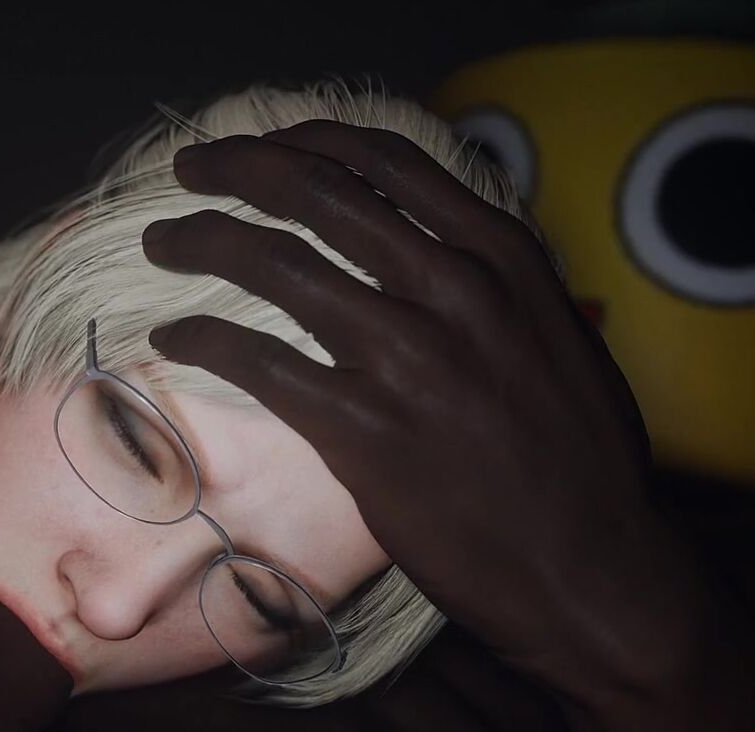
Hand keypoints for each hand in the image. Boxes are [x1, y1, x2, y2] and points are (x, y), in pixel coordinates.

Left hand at [142, 121, 689, 704]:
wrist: (593, 569)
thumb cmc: (583, 464)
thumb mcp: (561, 339)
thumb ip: (499, 285)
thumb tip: (442, 252)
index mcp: (504, 256)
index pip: (387, 161)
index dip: (307, 140)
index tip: (262, 146)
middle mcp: (454, 288)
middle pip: (316, 193)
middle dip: (238, 169)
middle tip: (190, 168)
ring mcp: (405, 356)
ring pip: (274, 263)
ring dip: (200, 240)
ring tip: (161, 240)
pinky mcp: (362, 428)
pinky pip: (257, 360)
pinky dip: (202, 337)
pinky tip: (172, 335)